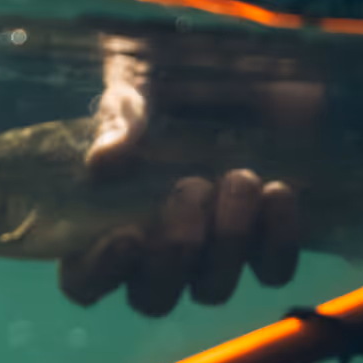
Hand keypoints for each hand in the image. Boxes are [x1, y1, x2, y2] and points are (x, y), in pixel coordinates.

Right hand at [55, 42, 304, 315]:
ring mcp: (209, 253)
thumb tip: (104, 161)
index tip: (128, 234)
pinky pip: (271, 270)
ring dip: (228, 241)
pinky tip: (277, 193)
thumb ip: (119, 118)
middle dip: (175, 251)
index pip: (84, 280)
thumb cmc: (168, 81)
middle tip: (192, 188)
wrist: (237, 65)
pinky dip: (278, 241)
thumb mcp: (137, 83)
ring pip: (212, 289)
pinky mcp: (263, 242)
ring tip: (239, 178)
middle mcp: (155, 252)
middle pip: (153, 298)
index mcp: (104, 220)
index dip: (101, 272)